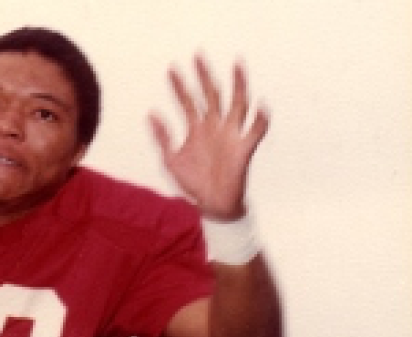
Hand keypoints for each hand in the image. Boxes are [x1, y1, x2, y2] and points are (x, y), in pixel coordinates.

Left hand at [149, 56, 269, 219]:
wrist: (212, 205)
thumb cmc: (193, 182)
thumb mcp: (170, 159)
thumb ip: (162, 136)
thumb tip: (151, 114)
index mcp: (197, 128)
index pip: (187, 101)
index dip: (179, 86)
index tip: (171, 69)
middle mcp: (215, 127)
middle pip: (211, 95)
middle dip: (204, 76)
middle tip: (198, 56)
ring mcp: (230, 135)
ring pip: (236, 105)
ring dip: (238, 86)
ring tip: (237, 67)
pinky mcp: (243, 149)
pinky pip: (254, 132)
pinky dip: (259, 121)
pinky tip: (260, 108)